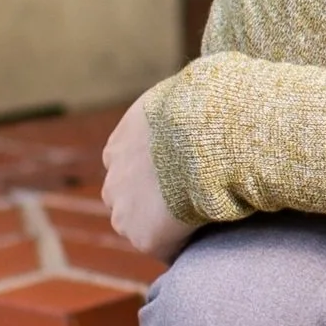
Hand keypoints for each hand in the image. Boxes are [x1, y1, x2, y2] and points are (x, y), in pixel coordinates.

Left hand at [102, 93, 195, 261]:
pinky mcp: (146, 237)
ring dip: (164, 226)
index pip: (126, 164)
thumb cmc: (205, 105)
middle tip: (189, 199)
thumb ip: (185, 94)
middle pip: (126, 198)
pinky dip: (182, 245)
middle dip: (150, 200)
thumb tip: (210, 76)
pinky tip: (207, 236)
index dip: (153, 169)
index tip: (179, 171)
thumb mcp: (187, 87)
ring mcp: (125, 212)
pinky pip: (167, 249)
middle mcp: (114, 178)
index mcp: (120, 143)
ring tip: (200, 222)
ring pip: (141, 226)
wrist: (204, 135)